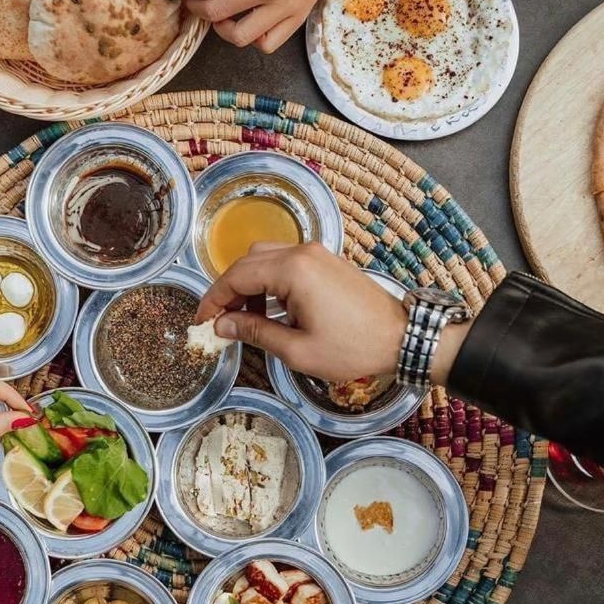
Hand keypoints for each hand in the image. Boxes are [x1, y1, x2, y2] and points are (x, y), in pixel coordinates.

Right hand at [194, 242, 468, 382]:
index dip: (213, 299)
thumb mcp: (297, 350)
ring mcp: (316, 253)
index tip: (201, 322)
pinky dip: (269, 281)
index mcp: (293, 270)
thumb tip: (221, 327)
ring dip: (249, 284)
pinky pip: (286, 262)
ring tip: (245, 320)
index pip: (236, 276)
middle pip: (248, 261)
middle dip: (228, 290)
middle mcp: (302, 253)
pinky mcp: (326, 261)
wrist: (402, 338)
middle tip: (220, 321)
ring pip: (266, 258)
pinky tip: (270, 310)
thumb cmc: (353, 348)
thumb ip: (255, 333)